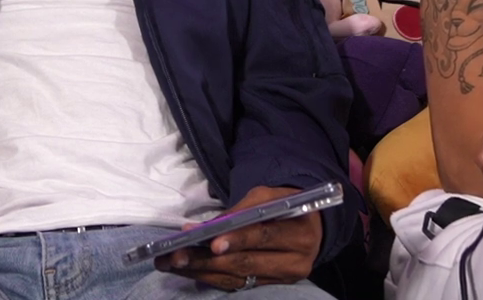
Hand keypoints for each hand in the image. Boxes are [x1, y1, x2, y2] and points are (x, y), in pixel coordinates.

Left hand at [157, 186, 322, 290]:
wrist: (308, 226)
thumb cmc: (283, 204)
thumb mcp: (266, 196)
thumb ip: (240, 211)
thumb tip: (206, 228)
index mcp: (299, 231)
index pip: (265, 237)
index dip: (238, 240)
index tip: (212, 243)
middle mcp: (295, 261)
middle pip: (247, 263)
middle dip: (208, 260)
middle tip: (177, 256)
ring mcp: (283, 278)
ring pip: (238, 278)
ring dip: (202, 272)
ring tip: (174, 263)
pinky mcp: (270, 286)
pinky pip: (237, 285)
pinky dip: (211, 278)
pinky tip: (190, 271)